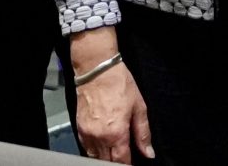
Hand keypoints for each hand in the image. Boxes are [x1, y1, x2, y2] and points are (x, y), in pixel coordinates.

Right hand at [70, 28, 152, 161]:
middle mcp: (100, 137)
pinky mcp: (79, 129)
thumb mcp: (139, 107)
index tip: (132, 163)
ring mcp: (87, 134)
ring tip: (114, 151)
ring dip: (105, 158)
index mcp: (117, 133)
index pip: (122, 161)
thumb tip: (148, 153)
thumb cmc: (119, 85)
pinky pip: (86, 149)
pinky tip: (102, 146)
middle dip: (117, 162)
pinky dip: (94, 151)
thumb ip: (143, 133)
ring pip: (95, 158)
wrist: (97, 70)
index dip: (128, 164)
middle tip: (124, 155)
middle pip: (107, 162)